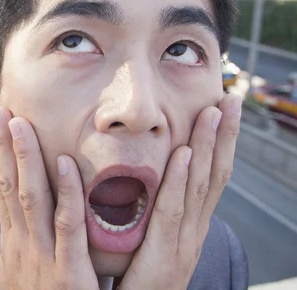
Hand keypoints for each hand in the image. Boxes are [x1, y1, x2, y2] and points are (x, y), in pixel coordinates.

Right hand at [0, 107, 99, 289]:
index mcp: (14, 243)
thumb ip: (26, 238)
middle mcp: (21, 245)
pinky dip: (66, 193)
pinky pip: (66, 227)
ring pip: (31, 198)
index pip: (3, 189)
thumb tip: (21, 207)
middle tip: (2, 110)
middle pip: (10, 186)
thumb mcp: (25, 269)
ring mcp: (42, 258)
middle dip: (4, 147)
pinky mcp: (67, 274)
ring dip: (25, 159)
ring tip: (22, 124)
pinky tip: (66, 164)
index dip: (0, 154)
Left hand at [119, 93, 241, 288]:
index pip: (211, 177)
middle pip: (214, 175)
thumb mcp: (153, 241)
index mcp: (191, 226)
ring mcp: (183, 243)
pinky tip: (185, 152)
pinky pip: (172, 211)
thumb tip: (151, 181)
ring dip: (209, 146)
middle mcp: (194, 231)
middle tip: (230, 99)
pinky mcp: (164, 255)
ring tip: (213, 112)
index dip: (220, 144)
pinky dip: (181, 179)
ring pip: (199, 186)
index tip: (222, 109)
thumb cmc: (139, 280)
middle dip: (223, 136)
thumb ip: (154, 213)